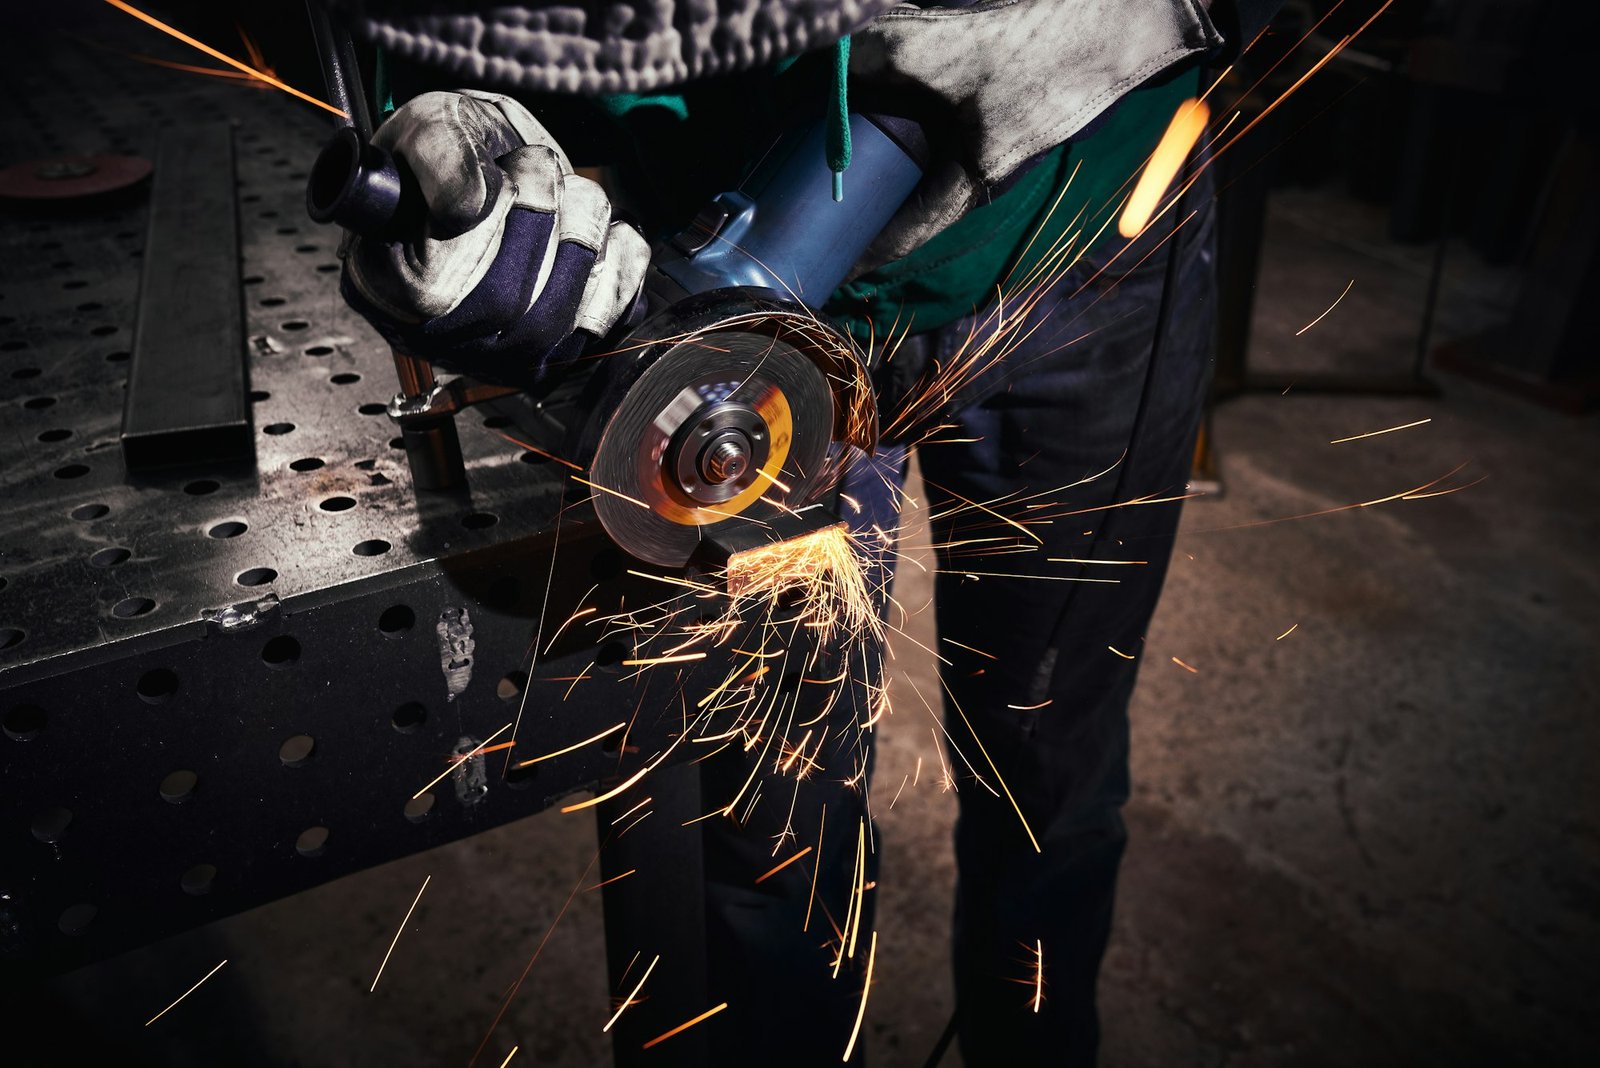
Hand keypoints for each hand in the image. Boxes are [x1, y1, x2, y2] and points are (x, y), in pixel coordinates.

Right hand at [339, 90, 649, 383]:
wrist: (503, 167)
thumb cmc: (457, 154)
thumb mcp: (432, 127)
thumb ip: (438, 156)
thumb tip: (465, 208)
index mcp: (385, 286)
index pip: (439, 293)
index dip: (489, 230)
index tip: (508, 171)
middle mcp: (441, 335)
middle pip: (508, 313)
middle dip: (543, 225)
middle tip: (542, 168)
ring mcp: (500, 354)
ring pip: (559, 327)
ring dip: (584, 241)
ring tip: (576, 192)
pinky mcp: (556, 353)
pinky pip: (605, 328)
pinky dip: (623, 269)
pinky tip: (609, 231)